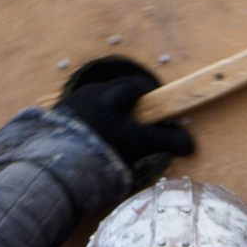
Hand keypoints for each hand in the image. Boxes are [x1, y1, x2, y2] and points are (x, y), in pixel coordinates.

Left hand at [56, 69, 194, 171]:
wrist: (57, 161)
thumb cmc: (103, 149)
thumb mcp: (140, 144)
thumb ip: (166, 141)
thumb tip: (190, 145)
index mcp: (114, 92)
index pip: (141, 84)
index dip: (154, 96)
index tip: (159, 113)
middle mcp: (92, 90)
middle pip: (119, 93)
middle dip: (131, 108)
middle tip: (137, 130)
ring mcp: (72, 102)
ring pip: (99, 104)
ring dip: (109, 117)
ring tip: (112, 141)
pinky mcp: (57, 115)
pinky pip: (81, 116)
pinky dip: (90, 126)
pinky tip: (91, 145)